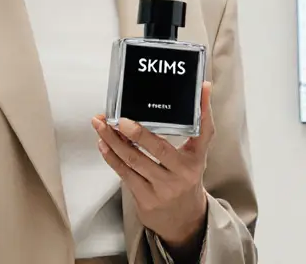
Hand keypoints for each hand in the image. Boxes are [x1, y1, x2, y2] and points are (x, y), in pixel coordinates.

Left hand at [92, 82, 214, 254]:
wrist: (182, 219)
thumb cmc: (187, 178)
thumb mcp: (198, 153)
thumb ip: (200, 123)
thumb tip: (204, 87)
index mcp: (195, 160)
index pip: (199, 134)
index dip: (196, 114)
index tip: (185, 98)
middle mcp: (180, 175)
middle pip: (157, 149)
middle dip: (135, 132)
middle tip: (118, 119)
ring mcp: (161, 189)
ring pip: (134, 161)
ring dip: (114, 142)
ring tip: (101, 126)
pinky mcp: (144, 199)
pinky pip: (125, 174)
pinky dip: (112, 158)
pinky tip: (103, 145)